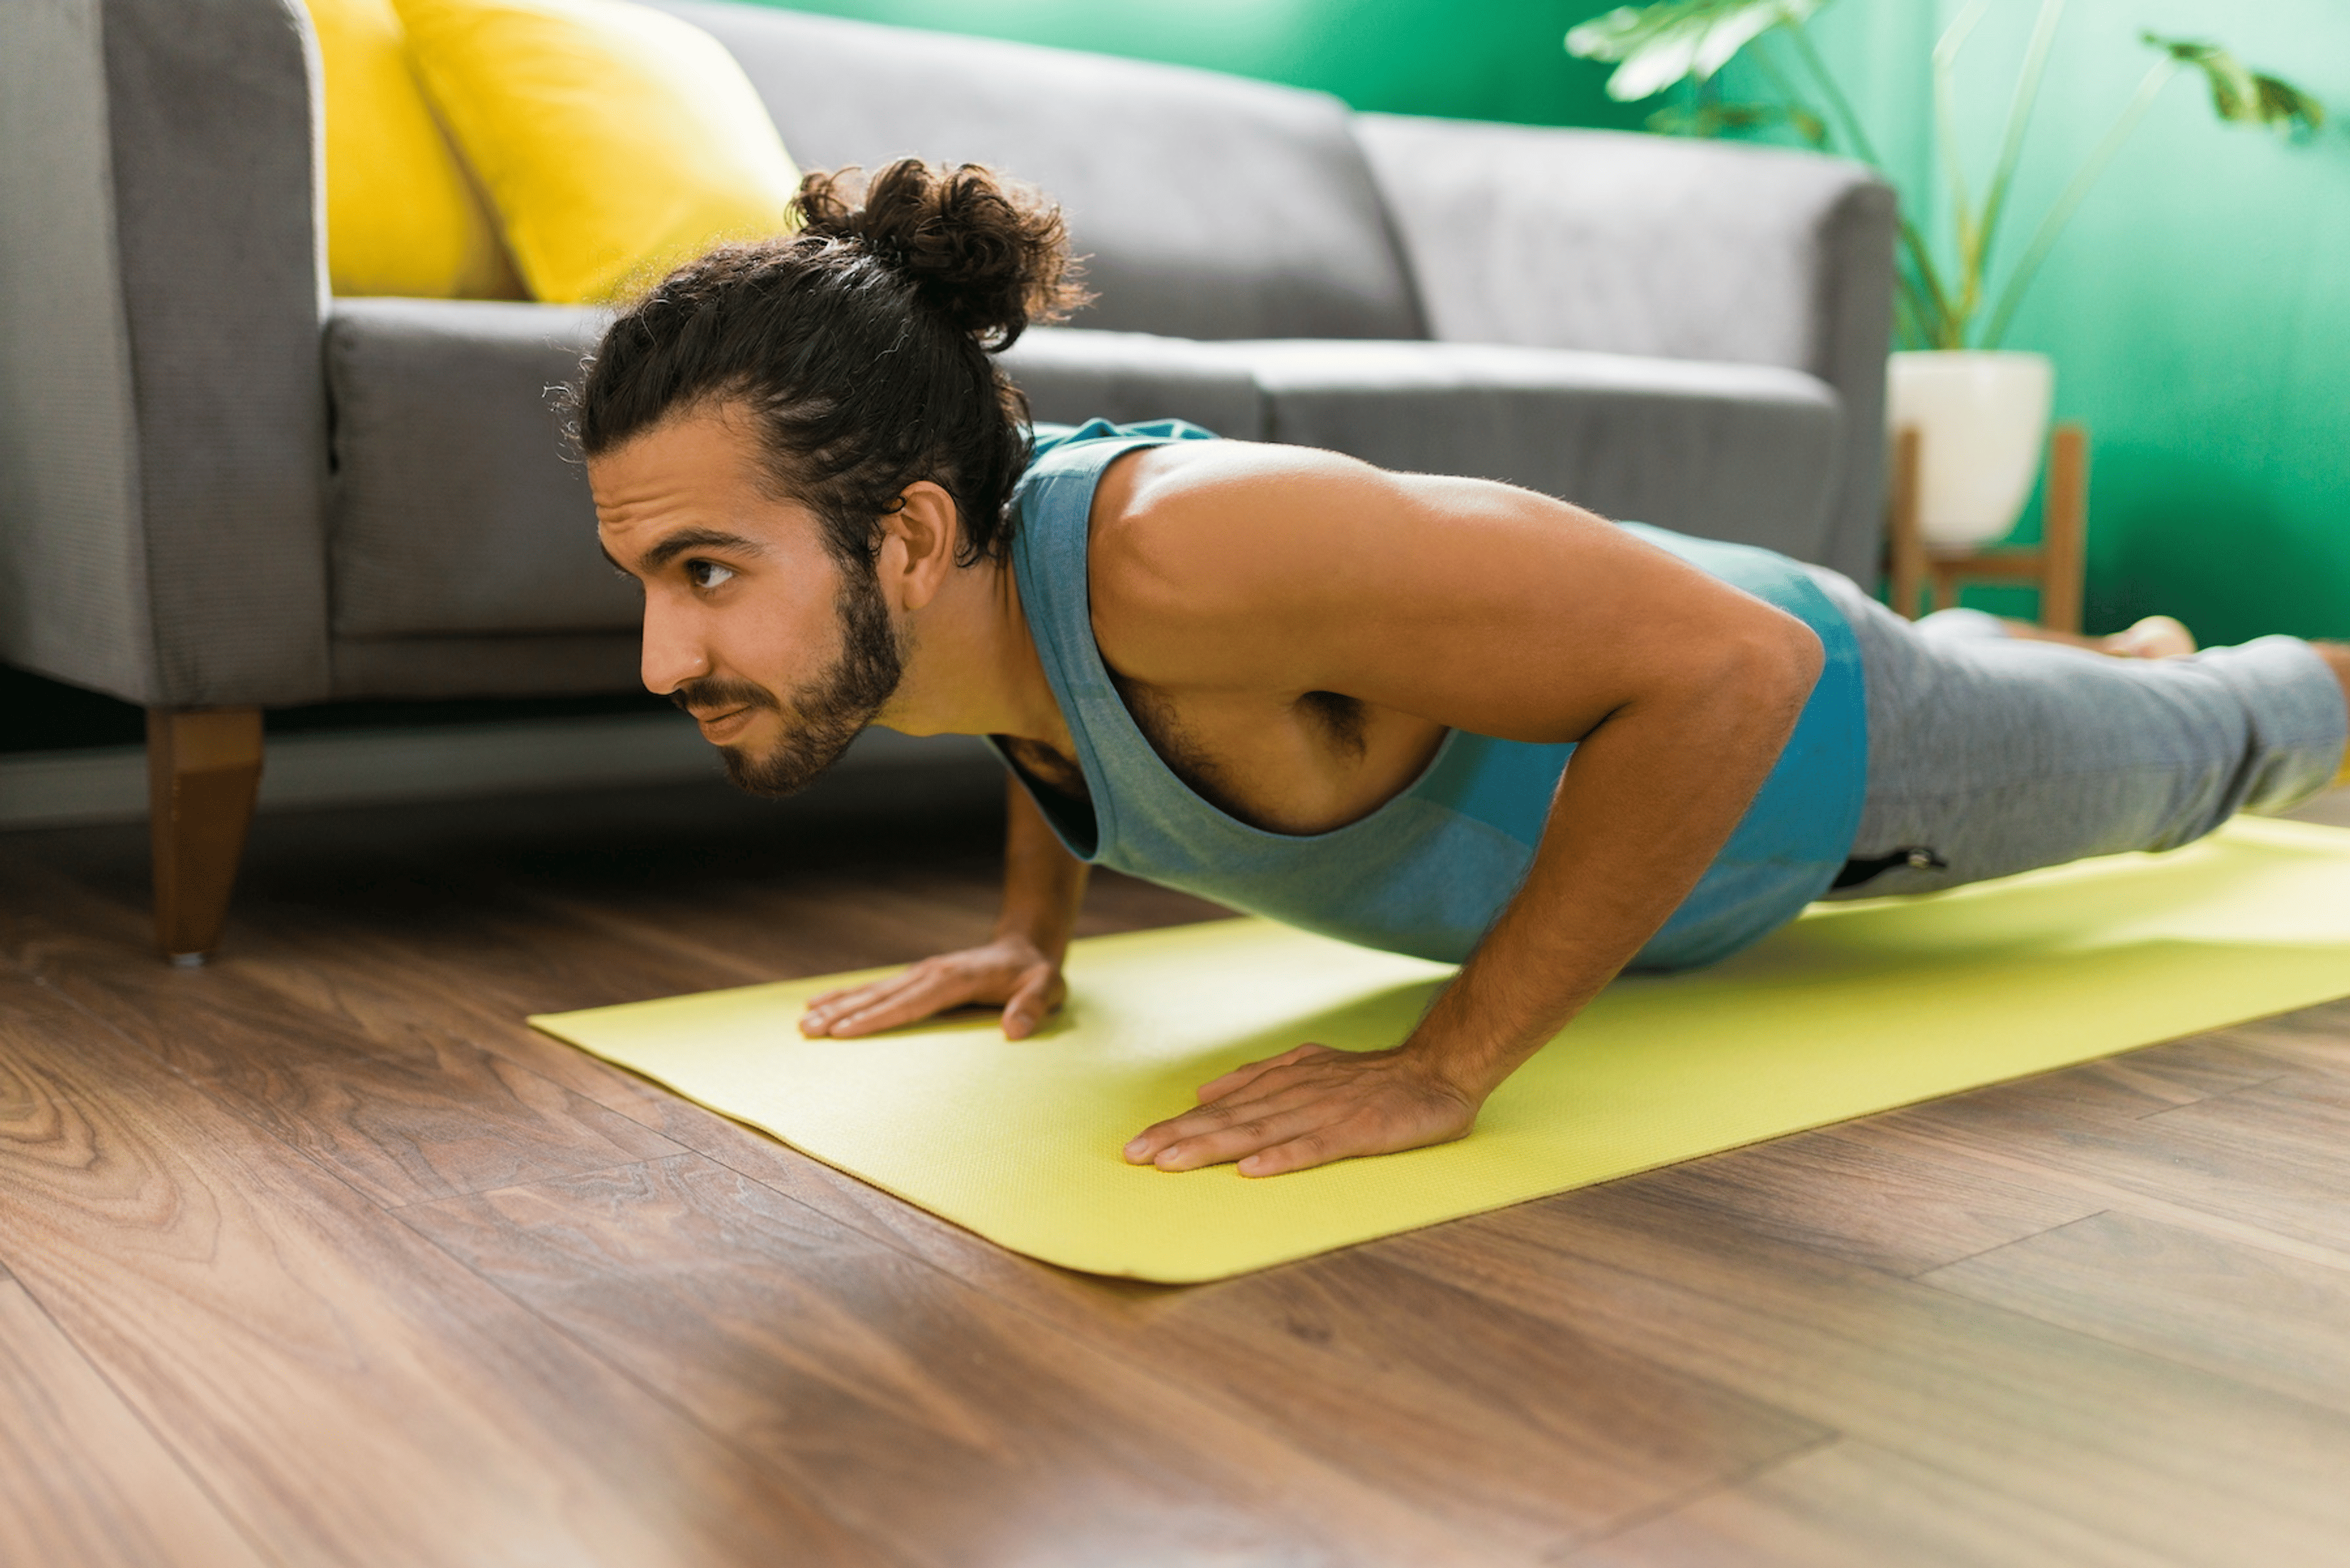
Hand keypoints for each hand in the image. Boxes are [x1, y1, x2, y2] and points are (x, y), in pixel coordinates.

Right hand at [799, 935, 1064, 1039]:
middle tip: (807, 1031)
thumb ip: (1032, 1007)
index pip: (909, 1003)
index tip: (843, 1032)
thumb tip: (1014, 1031)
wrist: (1027, 949)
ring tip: (803, 1021)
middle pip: (880, 996)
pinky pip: (877, 989)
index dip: (876, 1018)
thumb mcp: (1046, 989)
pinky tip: (822, 1005)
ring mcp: (921, 973)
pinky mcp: (917, 978)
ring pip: (872, 991)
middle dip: (843, 1014)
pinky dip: (848, 996)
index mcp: (954, 979)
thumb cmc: (1035, 975)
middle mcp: (930, 973)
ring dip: (838, 1005)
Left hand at [1122, 1043, 1480, 1177]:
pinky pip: (1315, 1146)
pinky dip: (1283, 1158)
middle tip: (1136, 1158)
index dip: (1176, 1127)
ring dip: (1213, 1147)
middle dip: (1179, 1139)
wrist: (1437, 1069)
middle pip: (1228, 1120)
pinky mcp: (1357, 1130)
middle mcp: (1296, 1095)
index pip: (1220, 1109)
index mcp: (1283, 1083)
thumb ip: (1257, 1078)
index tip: (1136, 1147)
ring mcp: (1326, 1111)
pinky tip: (1253, 1171)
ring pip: (1259, 1132)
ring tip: (1173, 1164)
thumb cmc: (1372, 1076)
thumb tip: (1203, 1092)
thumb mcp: (1307, 1065)